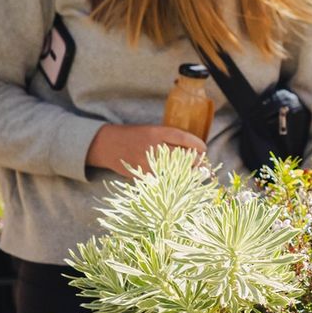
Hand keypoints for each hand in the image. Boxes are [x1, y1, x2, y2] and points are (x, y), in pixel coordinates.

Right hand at [86, 123, 206, 175]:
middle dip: (196, 162)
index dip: (197, 145)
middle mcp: (152, 147)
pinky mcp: (142, 175)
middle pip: (182, 156)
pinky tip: (179, 182)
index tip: (204, 148)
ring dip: (187, 174)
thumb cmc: (132, 136)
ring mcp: (147, 163)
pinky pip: (162, 180)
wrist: (107, 145)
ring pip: (174, 171)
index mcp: (155, 133)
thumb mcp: (150, 130)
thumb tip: (191, 149)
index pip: (183, 138)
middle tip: (202, 164)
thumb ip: (167, 138)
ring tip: (195, 174)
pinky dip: (172, 181)